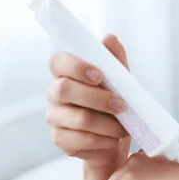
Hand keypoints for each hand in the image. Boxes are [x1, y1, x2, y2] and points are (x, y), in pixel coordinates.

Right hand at [46, 34, 129, 174]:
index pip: (58, 61)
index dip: (76, 66)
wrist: (115, 137)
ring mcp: (55, 117)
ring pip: (79, 118)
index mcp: (66, 73)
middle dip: (98, 98)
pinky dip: (103, 141)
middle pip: (64, 89)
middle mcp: (54, 93)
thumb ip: (115, 59)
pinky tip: (113, 139)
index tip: (99, 76)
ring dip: (107, 124)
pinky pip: (81, 140)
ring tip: (124, 128)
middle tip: (121, 105)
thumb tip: (109, 38)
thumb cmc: (114, 102)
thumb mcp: (120, 80)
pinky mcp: (60, 139)